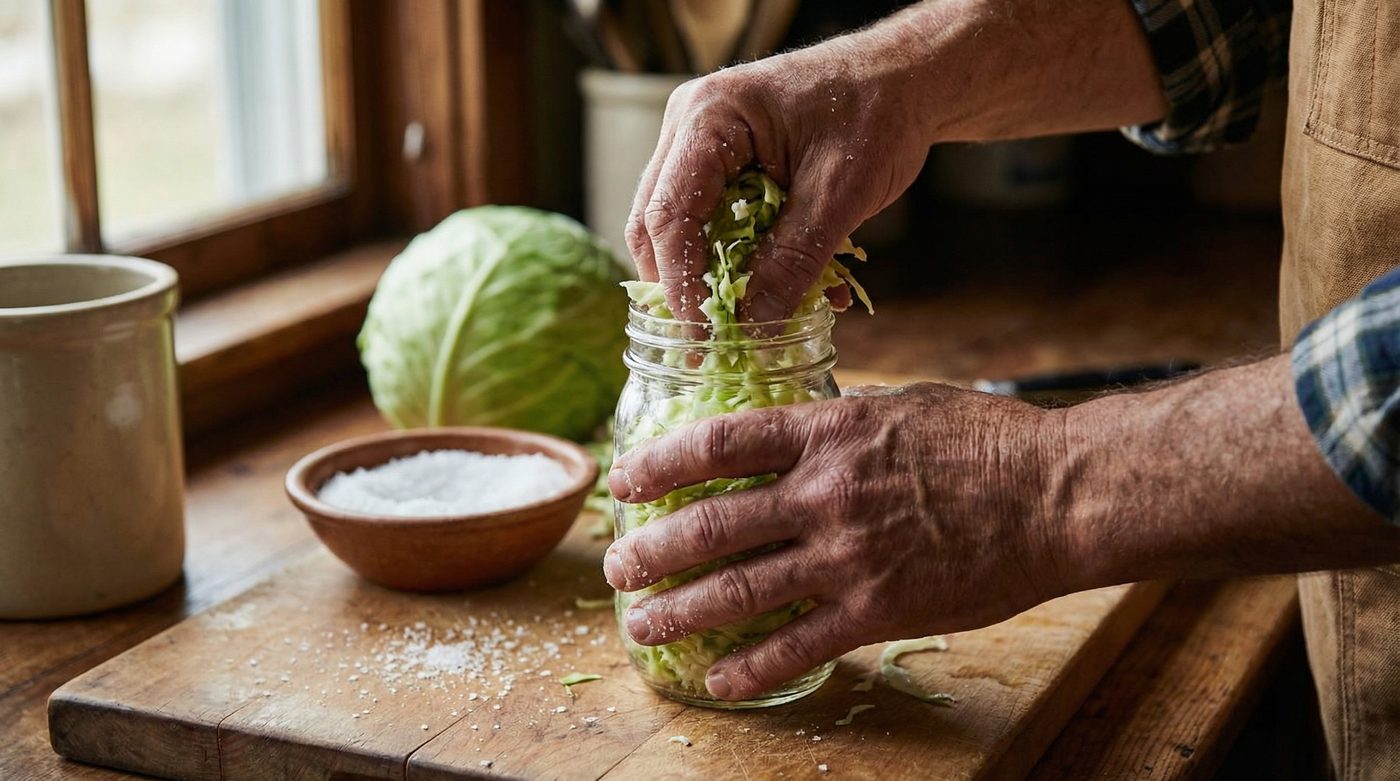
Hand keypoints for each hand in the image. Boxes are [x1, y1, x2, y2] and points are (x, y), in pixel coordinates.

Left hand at [604, 383, 1074, 700]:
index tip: (625, 481)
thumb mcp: (897, 408)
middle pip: (711, 524)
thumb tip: (786, 436)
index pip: (719, 442)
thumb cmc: (984, 441)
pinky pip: (797, 645)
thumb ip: (834, 426)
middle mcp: (825, 493)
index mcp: (827, 432)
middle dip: (652, 550)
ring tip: (640, 626)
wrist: (1056, 493)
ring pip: (738, 589)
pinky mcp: (879, 610)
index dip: (660, 463)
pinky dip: (750, 667)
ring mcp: (848, 556)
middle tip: (617, 567)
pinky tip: (717, 680)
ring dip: (679, 611)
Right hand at [626, 43, 931, 322]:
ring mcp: (700, 142)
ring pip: (678, 226)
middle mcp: (690, 125)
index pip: (669, 214)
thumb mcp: (840, 196)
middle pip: (655, 222)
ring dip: (709, 276)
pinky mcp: (721, 161)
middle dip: (680, 285)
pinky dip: (735, 260)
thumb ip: (793, 260)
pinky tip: (777, 289)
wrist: (905, 80)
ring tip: (743, 321)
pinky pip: (710, 220)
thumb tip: (755, 326)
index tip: (701, 336)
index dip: (679, 283)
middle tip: (708, 340)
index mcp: (711, 117)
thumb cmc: (877, 114)